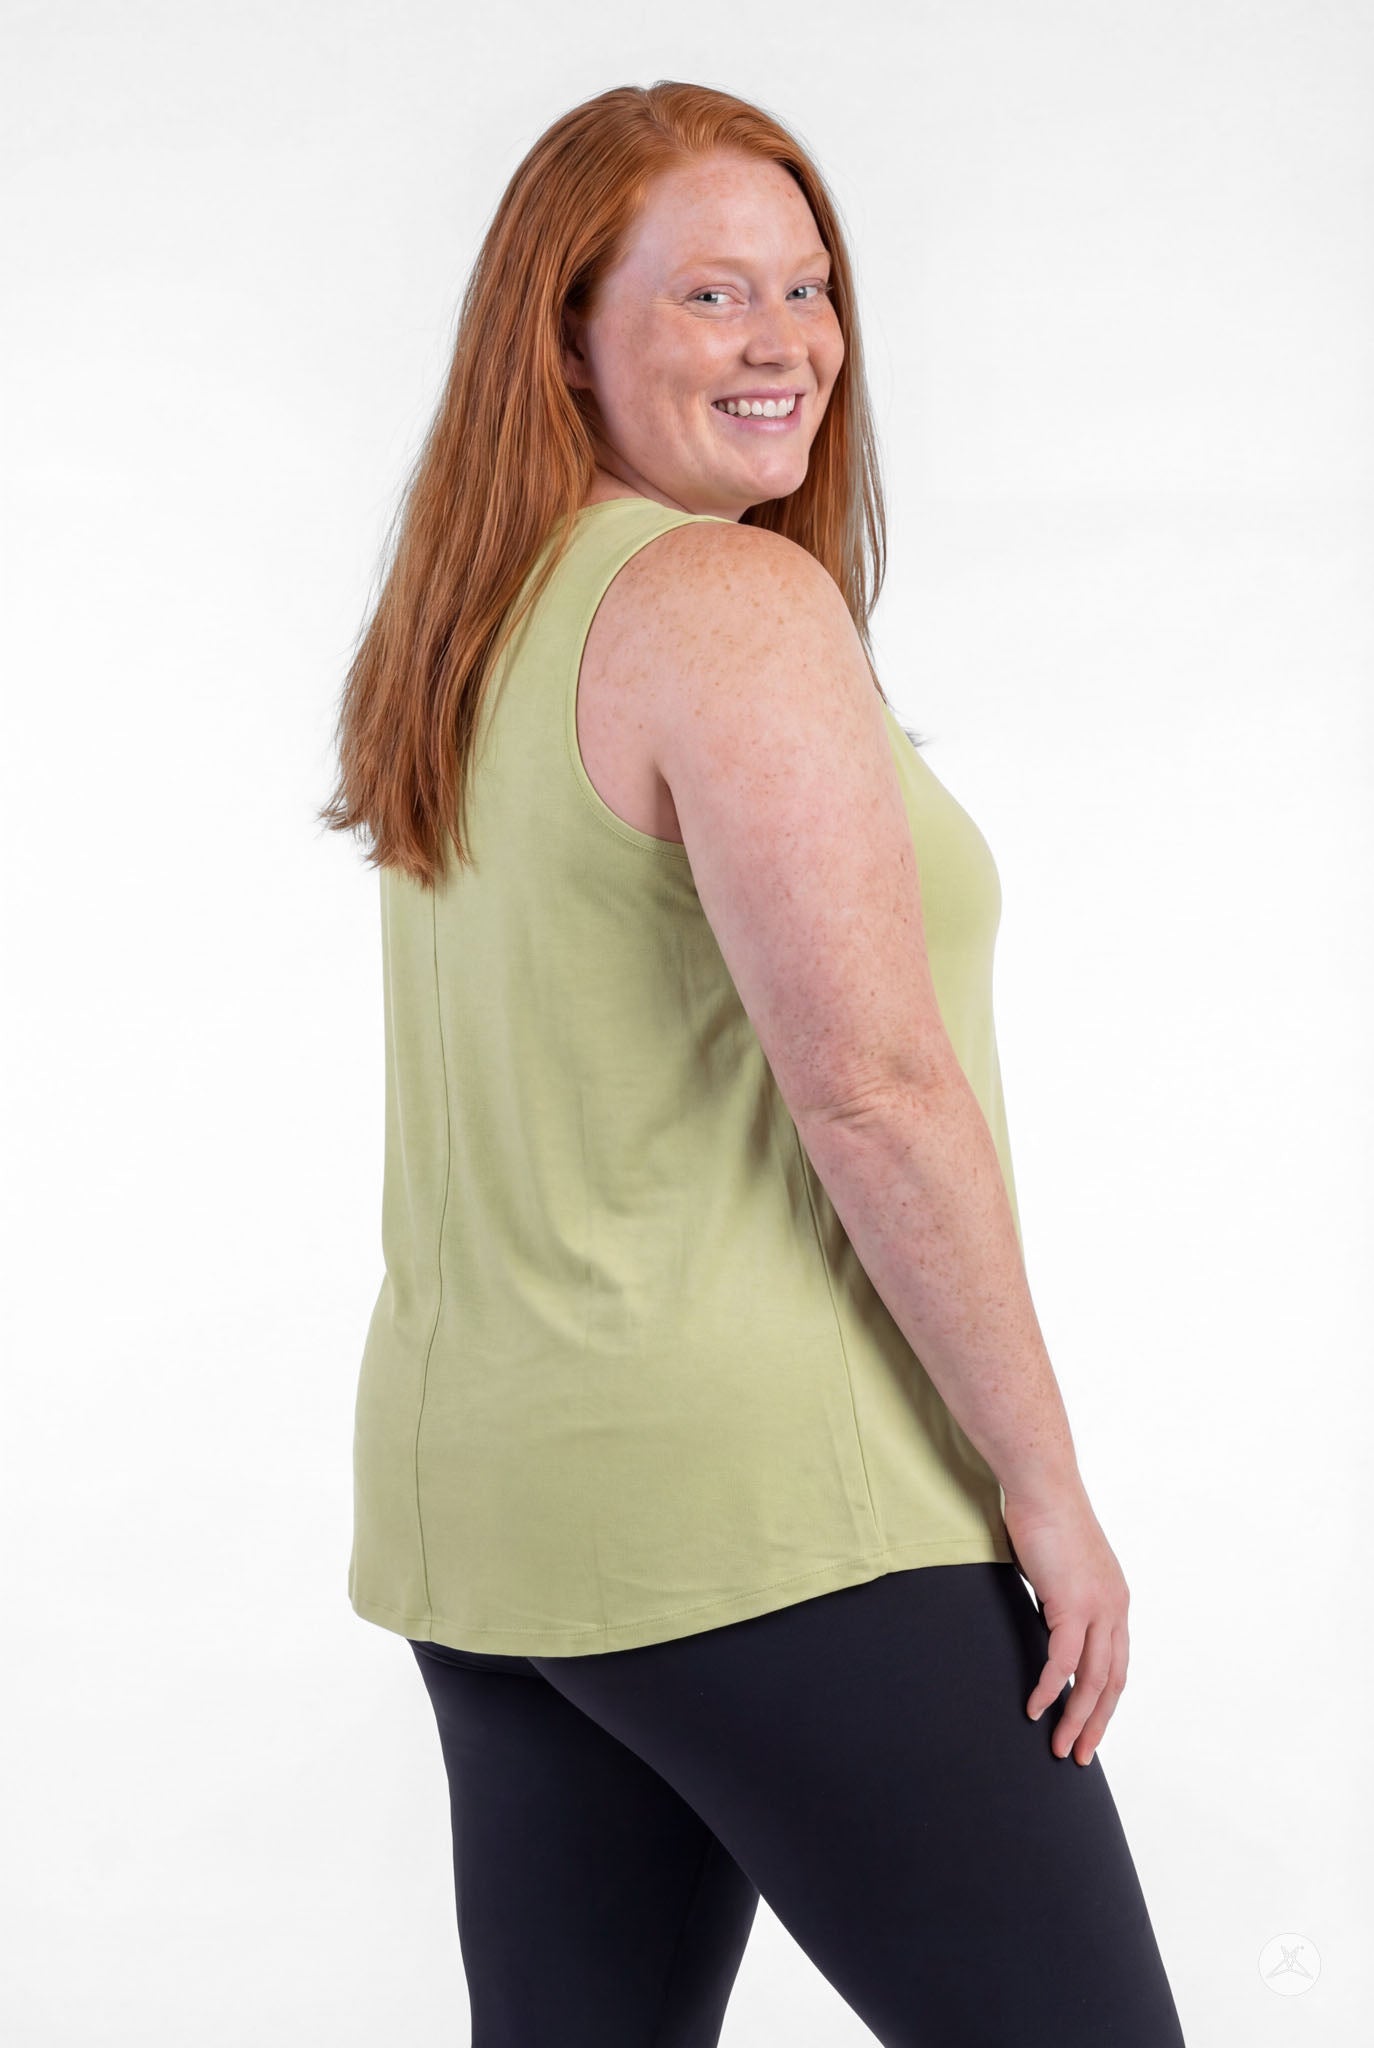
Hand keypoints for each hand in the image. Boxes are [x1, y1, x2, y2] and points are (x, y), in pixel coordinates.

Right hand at [1001, 1479, 1130, 1766]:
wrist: (1044, 1485)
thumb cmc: (1045, 1517)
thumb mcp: (1062, 1568)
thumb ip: (1061, 1598)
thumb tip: (1046, 1621)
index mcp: (1115, 1601)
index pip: (1116, 1665)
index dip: (1104, 1702)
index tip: (1089, 1727)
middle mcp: (1115, 1609)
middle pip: (1111, 1682)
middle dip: (1096, 1723)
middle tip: (1079, 1754)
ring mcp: (1097, 1608)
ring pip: (1092, 1680)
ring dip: (1076, 1717)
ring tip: (1059, 1746)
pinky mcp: (1072, 1604)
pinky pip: (1061, 1660)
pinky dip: (1048, 1688)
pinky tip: (1035, 1708)